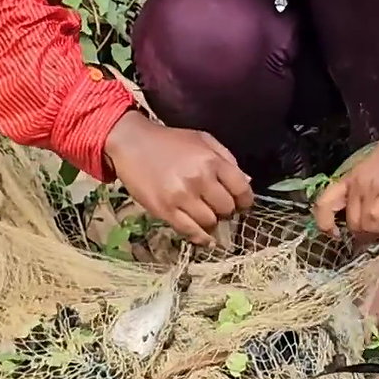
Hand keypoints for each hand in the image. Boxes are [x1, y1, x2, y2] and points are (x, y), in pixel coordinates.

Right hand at [104, 111, 253, 246]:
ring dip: (211, 222)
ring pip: (209, 222)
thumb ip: (227, 159)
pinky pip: (189, 232)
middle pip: (226, 209)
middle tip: (218, 207)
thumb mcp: (203, 140)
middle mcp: (199, 179)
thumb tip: (246, 182)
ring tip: (204, 214)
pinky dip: (200, 238)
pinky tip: (204, 238)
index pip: (241, 189)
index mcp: (211, 160)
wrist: (132, 144)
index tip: (241, 204)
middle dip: (226, 210)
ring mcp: (181, 197)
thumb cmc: (170, 141)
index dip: (245, 201)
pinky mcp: (164, 210)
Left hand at [313, 110, 378, 237]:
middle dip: (361, 234)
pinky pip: (376, 219)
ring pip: (360, 224)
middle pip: (348, 220)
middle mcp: (358, 182)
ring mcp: (373, 186)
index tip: (336, 234)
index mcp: (352, 175)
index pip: (324, 203)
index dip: (324, 223)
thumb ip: (375, 191)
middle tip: (376, 234)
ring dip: (373, 234)